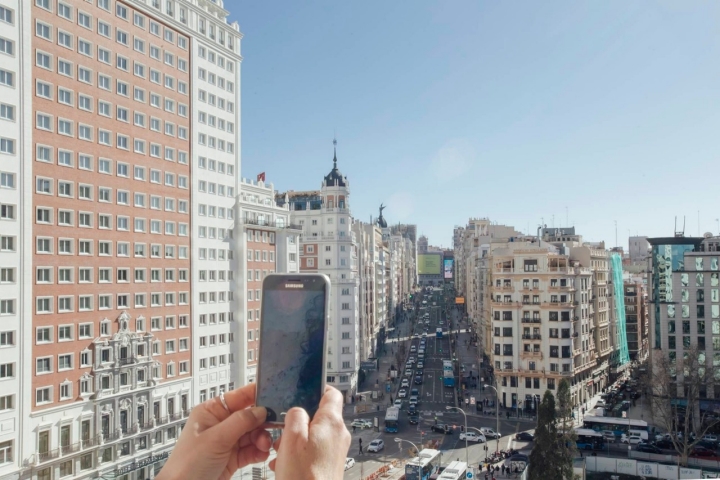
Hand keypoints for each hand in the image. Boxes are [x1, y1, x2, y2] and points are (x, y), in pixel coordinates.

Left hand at [157, 383, 271, 479]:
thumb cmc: (186, 465)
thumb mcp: (216, 438)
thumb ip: (240, 422)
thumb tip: (261, 409)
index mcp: (212, 412)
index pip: (239, 397)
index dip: (256, 395)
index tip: (273, 395)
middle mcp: (221, 425)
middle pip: (250, 416)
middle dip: (262, 422)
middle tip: (273, 426)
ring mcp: (228, 442)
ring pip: (253, 433)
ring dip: (262, 438)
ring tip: (264, 445)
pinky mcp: (233, 458)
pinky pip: (252, 450)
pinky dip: (259, 451)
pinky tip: (262, 453)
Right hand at [271, 386, 349, 478]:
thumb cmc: (304, 477)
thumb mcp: (291, 438)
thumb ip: (294, 415)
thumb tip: (297, 409)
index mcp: (332, 422)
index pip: (331, 393)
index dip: (317, 388)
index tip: (303, 390)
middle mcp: (339, 435)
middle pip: (319, 415)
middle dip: (298, 421)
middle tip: (283, 430)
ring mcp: (336, 450)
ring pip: (314, 434)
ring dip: (296, 439)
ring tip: (281, 451)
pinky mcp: (331, 464)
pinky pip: (315, 450)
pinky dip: (301, 452)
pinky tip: (286, 464)